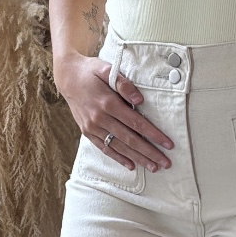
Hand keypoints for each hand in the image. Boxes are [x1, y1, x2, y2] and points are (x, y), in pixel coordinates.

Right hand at [54, 53, 172, 170]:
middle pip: (130, 139)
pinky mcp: (87, 132)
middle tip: (165, 163)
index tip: (168, 144)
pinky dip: (118, 158)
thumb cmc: (91, 72)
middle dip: (149, 152)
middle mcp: (100, 118)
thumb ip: (124, 84)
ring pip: (118, 147)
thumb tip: (139, 100)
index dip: (154, 135)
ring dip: (137, 159)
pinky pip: (104, 148)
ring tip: (153, 167)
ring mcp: (92, 127)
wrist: (67, 77)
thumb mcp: (107, 69)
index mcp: (108, 102)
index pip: (136, 123)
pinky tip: (131, 166)